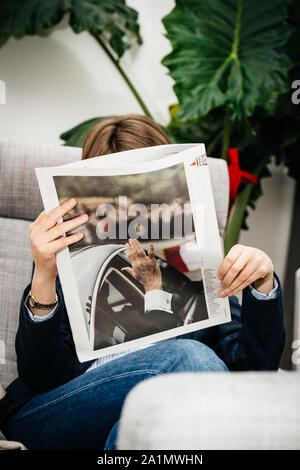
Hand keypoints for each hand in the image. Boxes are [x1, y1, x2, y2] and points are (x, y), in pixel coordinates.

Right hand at [29, 198, 88, 315]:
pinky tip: (80, 234)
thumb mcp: (44, 237)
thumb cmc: (47, 252)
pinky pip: (62, 242)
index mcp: (34, 227)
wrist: (43, 271)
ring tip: (84, 218)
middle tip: (74, 202)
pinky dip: (72, 238)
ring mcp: (39, 242)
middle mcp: (35, 233)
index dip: (58, 206)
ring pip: (59, 229)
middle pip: (52, 217)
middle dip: (64, 208)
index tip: (69, 200)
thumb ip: (50, 226)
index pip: (47, 213)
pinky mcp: (46, 251)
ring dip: (74, 222)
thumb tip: (63, 212)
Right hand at [122, 239, 161, 292]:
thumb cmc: (144, 280)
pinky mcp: (152, 261)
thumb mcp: (134, 276)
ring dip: (137, 244)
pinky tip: (150, 244)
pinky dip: (151, 248)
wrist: (151, 284)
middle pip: (134, 251)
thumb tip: (123, 269)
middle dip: (132, 244)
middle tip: (130, 239)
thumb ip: (128, 270)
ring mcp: (146, 261)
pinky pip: (151, 254)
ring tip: (135, 240)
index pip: (130, 255)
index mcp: (134, 265)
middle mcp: (139, 262)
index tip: (126, 244)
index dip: (128, 249)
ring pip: (140, 251)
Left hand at [217, 244, 273, 296]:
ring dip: (232, 287)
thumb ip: (229, 264)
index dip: (223, 270)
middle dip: (227, 280)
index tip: (219, 278)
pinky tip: (233, 291)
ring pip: (242, 278)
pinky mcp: (262, 270)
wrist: (263, 259)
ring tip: (225, 292)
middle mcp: (249, 253)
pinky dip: (239, 288)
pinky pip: (248, 282)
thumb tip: (220, 278)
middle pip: (235, 269)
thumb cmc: (245, 258)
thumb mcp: (237, 256)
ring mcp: (257, 261)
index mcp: (239, 248)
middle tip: (221, 288)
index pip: (229, 260)